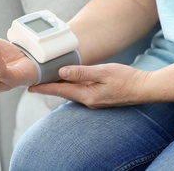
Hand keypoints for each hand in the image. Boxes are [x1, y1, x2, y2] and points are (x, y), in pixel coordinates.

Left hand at [29, 63, 149, 108]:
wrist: (144, 88)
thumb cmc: (126, 79)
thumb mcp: (103, 72)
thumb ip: (82, 73)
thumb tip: (62, 72)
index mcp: (87, 95)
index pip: (60, 90)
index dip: (44, 88)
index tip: (30, 87)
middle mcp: (88, 100)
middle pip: (64, 92)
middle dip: (49, 87)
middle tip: (35, 82)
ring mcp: (94, 101)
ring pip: (71, 92)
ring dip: (59, 86)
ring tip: (48, 80)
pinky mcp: (99, 98)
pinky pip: (80, 92)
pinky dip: (71, 86)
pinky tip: (69, 80)